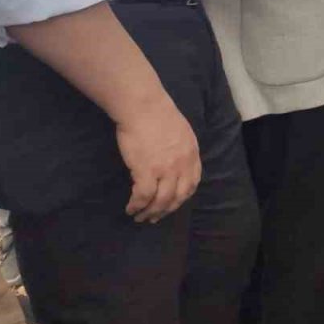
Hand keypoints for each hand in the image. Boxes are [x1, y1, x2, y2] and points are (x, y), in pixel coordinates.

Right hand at [115, 94, 201, 222]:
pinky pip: (143, 197)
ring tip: (140, 217)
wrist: (144, 106)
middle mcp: (182, 164)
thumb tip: (174, 163)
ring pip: (161, 201)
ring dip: (150, 212)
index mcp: (192, 154)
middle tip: (155, 217)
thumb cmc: (158, 114)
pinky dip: (137, 206)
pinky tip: (131, 208)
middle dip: (166, 210)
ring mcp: (166, 169)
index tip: (172, 204)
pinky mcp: (146, 171)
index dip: (182, 197)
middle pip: (178, 197)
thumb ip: (182, 150)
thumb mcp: (182, 132)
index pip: (192, 183)